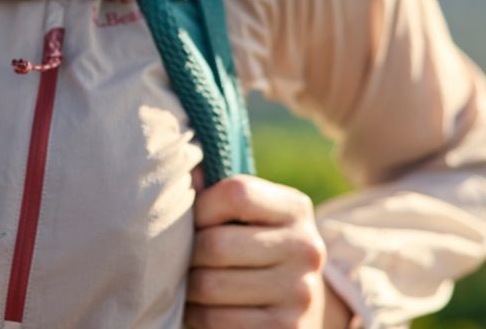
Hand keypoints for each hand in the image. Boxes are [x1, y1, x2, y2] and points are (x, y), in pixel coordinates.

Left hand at [185, 174, 352, 327]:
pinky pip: (217, 321)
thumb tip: (191, 172)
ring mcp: (299, 293)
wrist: (300, 302)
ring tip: (187, 281)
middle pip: (217, 245)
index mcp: (296, 208)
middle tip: (180, 257)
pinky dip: (197, 316)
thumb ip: (221, 190)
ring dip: (187, 286)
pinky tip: (199, 308)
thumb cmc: (259, 245)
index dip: (202, 206)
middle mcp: (305, 248)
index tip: (193, 219)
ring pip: (211, 286)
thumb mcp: (252, 213)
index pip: (237, 193)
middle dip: (187, 253)